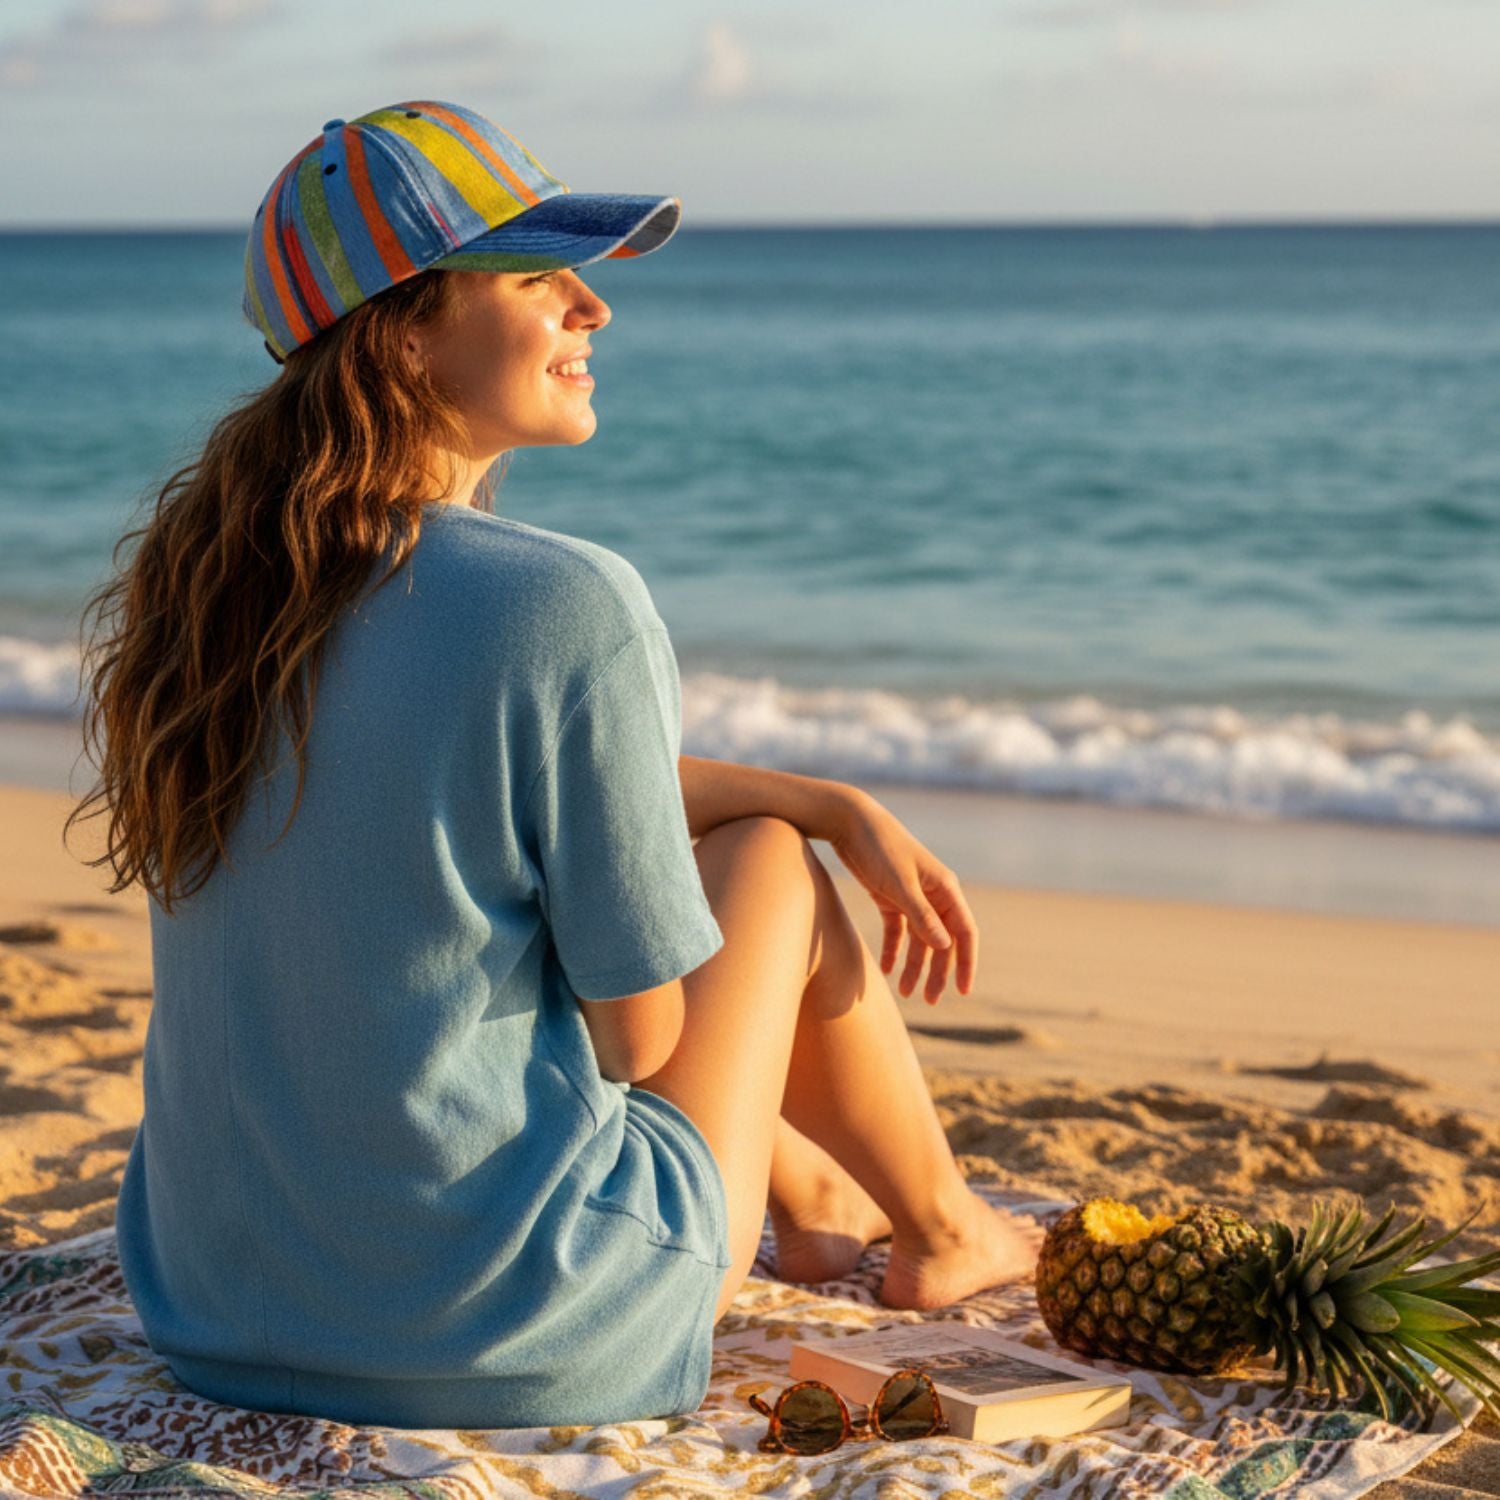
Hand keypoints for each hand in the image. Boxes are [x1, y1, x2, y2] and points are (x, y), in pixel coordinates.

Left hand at [825, 789, 977, 1003]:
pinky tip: (885, 969)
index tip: (962, 991)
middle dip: (938, 972)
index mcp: (945, 889)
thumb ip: (922, 916)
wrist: (850, 822)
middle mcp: (933, 894)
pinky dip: (893, 949)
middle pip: (942, 940)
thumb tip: (945, 946)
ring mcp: (911, 896)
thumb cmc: (879, 848)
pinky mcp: (889, 897)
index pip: (964, 932)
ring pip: (919, 939)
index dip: (966, 962)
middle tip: (930, 1001)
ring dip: (915, 966)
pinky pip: (896, 931)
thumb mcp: (900, 884)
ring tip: (905, 992)